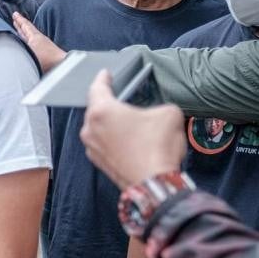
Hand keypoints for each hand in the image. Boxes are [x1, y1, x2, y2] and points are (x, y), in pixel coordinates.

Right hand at [12, 12, 65, 71]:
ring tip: (20, 28)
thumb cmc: (46, 59)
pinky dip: (28, 38)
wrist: (60, 63)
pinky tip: (27, 42)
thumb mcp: (28, 52)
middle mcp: (38, 38)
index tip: (15, 14)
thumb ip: (19, 48)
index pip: (25, 25)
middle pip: (27, 28)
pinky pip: (33, 40)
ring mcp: (42, 44)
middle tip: (16, 18)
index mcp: (34, 36)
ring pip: (30, 34)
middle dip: (21, 23)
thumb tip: (13, 46)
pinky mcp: (44, 51)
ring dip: (24, 30)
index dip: (19, 20)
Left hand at [81, 71, 185, 189]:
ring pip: (98, 127)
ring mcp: (92, 147)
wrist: (154, 184)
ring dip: (111, 122)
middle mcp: (90, 129)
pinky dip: (112, 138)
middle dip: (109, 102)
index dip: (103, 78)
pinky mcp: (98, 162)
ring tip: (128, 120)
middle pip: (96, 109)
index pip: (97, 88)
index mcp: (101, 111)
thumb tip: (155, 113)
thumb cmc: (158, 147)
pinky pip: (103, 143)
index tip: (106, 74)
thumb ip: (157, 105)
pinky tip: (128, 139)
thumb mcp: (168, 113)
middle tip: (120, 97)